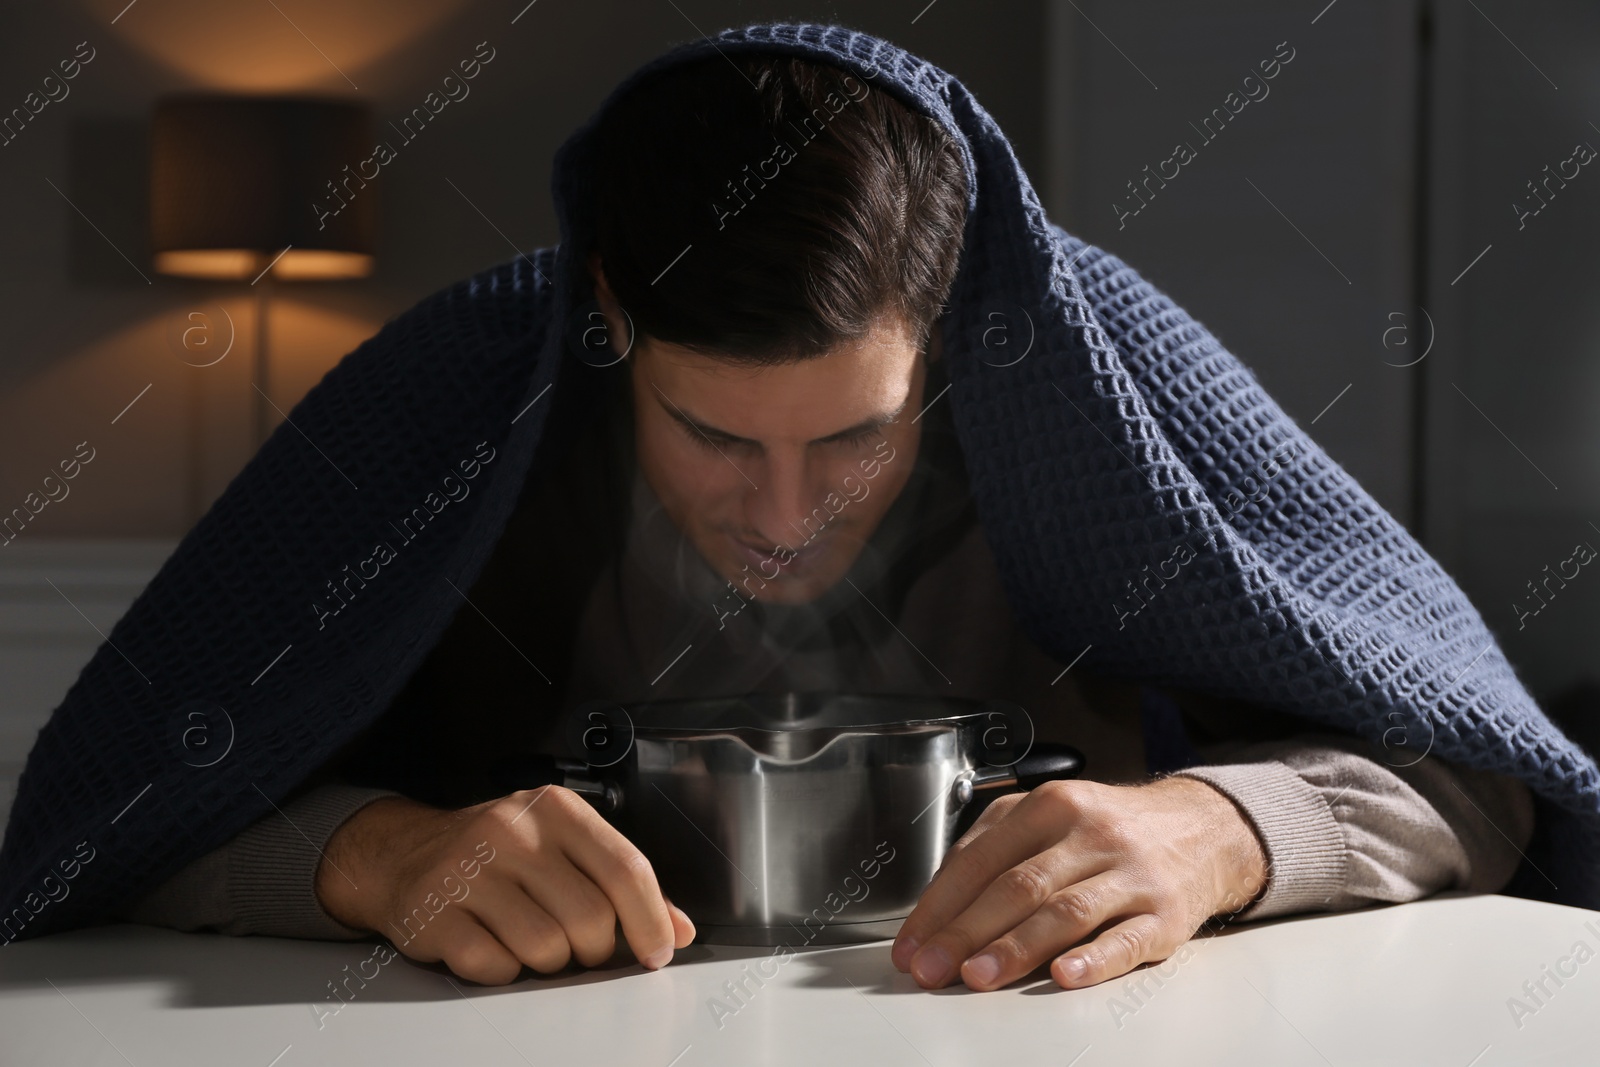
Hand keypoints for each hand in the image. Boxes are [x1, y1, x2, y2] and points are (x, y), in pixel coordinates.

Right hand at [315, 787, 695, 984]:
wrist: (403, 853)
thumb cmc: (498, 854)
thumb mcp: (563, 847)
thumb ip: (621, 884)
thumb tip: (679, 929)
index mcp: (556, 809)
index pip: (625, 868)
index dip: (651, 919)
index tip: (658, 951)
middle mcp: (512, 830)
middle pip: (590, 917)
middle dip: (595, 949)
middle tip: (579, 946)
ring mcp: (469, 870)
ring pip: (545, 948)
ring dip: (549, 962)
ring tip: (530, 940)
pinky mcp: (434, 912)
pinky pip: (494, 966)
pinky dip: (503, 971)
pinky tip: (492, 946)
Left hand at [890, 775, 1267, 991]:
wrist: (1202, 829)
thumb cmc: (1108, 831)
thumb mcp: (1050, 815)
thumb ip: (994, 845)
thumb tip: (939, 904)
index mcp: (1051, 806)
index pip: (982, 858)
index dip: (941, 905)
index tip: (912, 944)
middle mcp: (1091, 834)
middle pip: (1018, 885)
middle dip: (965, 931)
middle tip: (931, 968)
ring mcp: (1131, 874)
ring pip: (1065, 912)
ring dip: (1016, 947)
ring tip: (977, 976)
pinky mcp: (1166, 914)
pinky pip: (1127, 939)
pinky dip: (1094, 959)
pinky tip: (1064, 976)